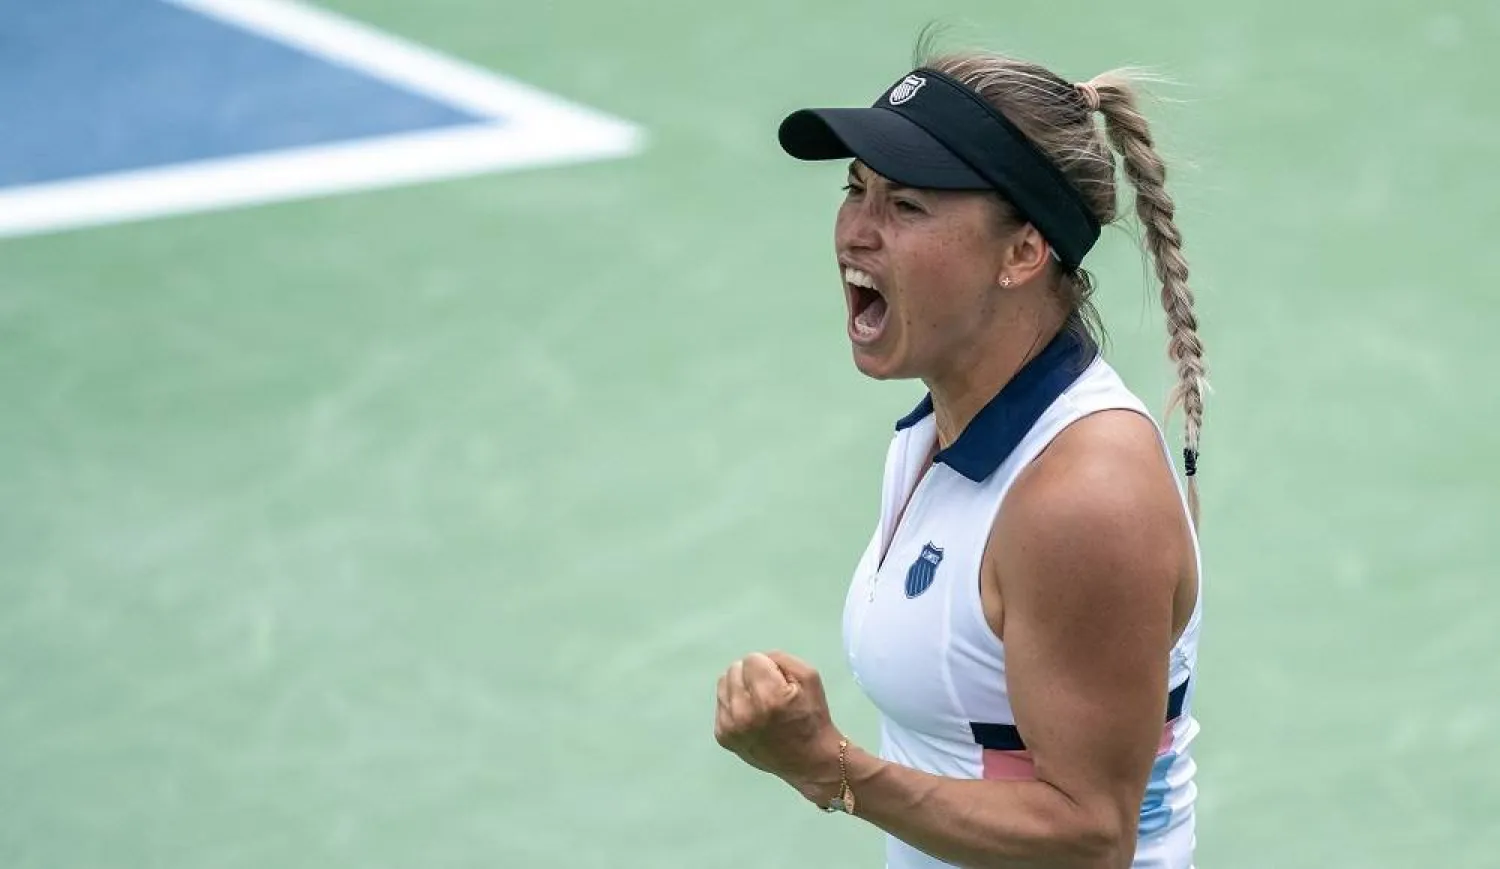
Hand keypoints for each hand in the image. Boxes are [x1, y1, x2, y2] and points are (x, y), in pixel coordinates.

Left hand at [713, 651, 844, 800]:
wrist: (809, 760)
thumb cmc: (811, 715)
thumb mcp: (809, 677)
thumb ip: (780, 658)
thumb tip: (754, 660)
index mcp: (769, 698)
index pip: (752, 659)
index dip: (768, 666)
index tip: (779, 682)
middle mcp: (745, 714)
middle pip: (734, 669)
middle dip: (751, 675)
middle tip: (768, 691)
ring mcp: (731, 728)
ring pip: (723, 684)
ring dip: (740, 687)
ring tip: (758, 702)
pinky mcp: (722, 737)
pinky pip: (721, 703)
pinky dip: (734, 704)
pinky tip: (751, 717)